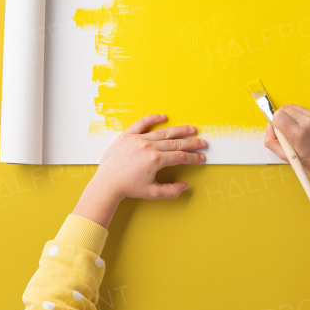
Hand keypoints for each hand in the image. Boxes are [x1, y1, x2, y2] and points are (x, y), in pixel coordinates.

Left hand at [74, 114, 206, 227]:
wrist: (107, 183)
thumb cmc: (128, 188)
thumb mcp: (152, 193)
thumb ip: (171, 190)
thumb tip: (185, 186)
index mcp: (155, 160)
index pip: (180, 157)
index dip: (193, 157)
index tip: (201, 157)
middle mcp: (148, 147)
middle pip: (175, 143)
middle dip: (191, 143)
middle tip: (202, 142)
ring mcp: (138, 139)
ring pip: (163, 132)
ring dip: (178, 130)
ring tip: (191, 129)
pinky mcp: (127, 135)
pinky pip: (142, 124)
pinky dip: (152, 119)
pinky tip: (163, 117)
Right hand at [262, 105, 309, 200]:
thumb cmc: (309, 163)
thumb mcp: (284, 156)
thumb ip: (270, 140)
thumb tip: (269, 126)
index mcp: (298, 134)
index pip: (278, 115)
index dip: (276, 122)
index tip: (279, 130)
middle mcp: (308, 123)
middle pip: (285, 108)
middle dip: (282, 118)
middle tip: (287, 131)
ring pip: (294, 107)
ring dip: (291, 116)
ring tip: (296, 130)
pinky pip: (304, 110)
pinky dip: (301, 117)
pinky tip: (305, 129)